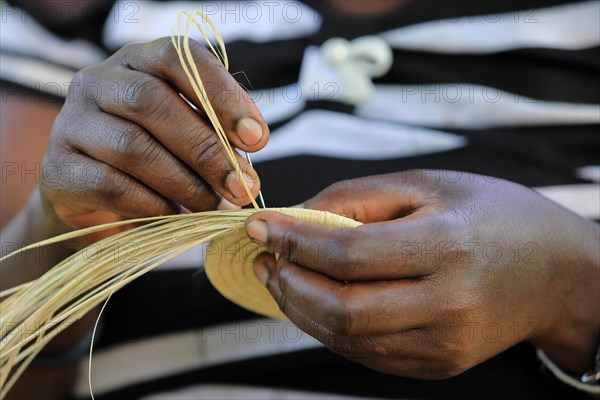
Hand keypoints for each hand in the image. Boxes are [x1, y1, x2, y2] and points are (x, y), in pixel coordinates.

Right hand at [40, 37, 267, 230]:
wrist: (91, 196)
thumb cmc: (153, 157)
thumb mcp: (187, 136)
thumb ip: (215, 137)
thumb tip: (248, 164)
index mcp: (138, 62)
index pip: (179, 58)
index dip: (222, 96)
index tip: (258, 139)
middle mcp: (98, 82)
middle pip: (152, 103)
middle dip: (206, 149)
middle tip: (243, 186)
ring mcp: (71, 123)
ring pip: (132, 146)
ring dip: (184, 182)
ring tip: (214, 206)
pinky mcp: (58, 169)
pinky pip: (109, 184)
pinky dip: (152, 203)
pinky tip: (175, 213)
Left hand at [245, 171, 599, 378]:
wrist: (554, 271)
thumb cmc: (492, 215)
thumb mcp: (428, 185)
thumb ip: (358, 199)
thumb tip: (296, 217)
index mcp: (447, 247)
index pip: (348, 255)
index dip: (293, 242)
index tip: (260, 227)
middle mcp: (448, 305)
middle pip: (341, 309)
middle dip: (289, 285)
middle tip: (264, 259)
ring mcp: (444, 344)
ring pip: (348, 338)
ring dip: (302, 310)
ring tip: (281, 278)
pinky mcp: (438, 365)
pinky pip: (367, 353)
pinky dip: (330, 328)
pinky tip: (317, 301)